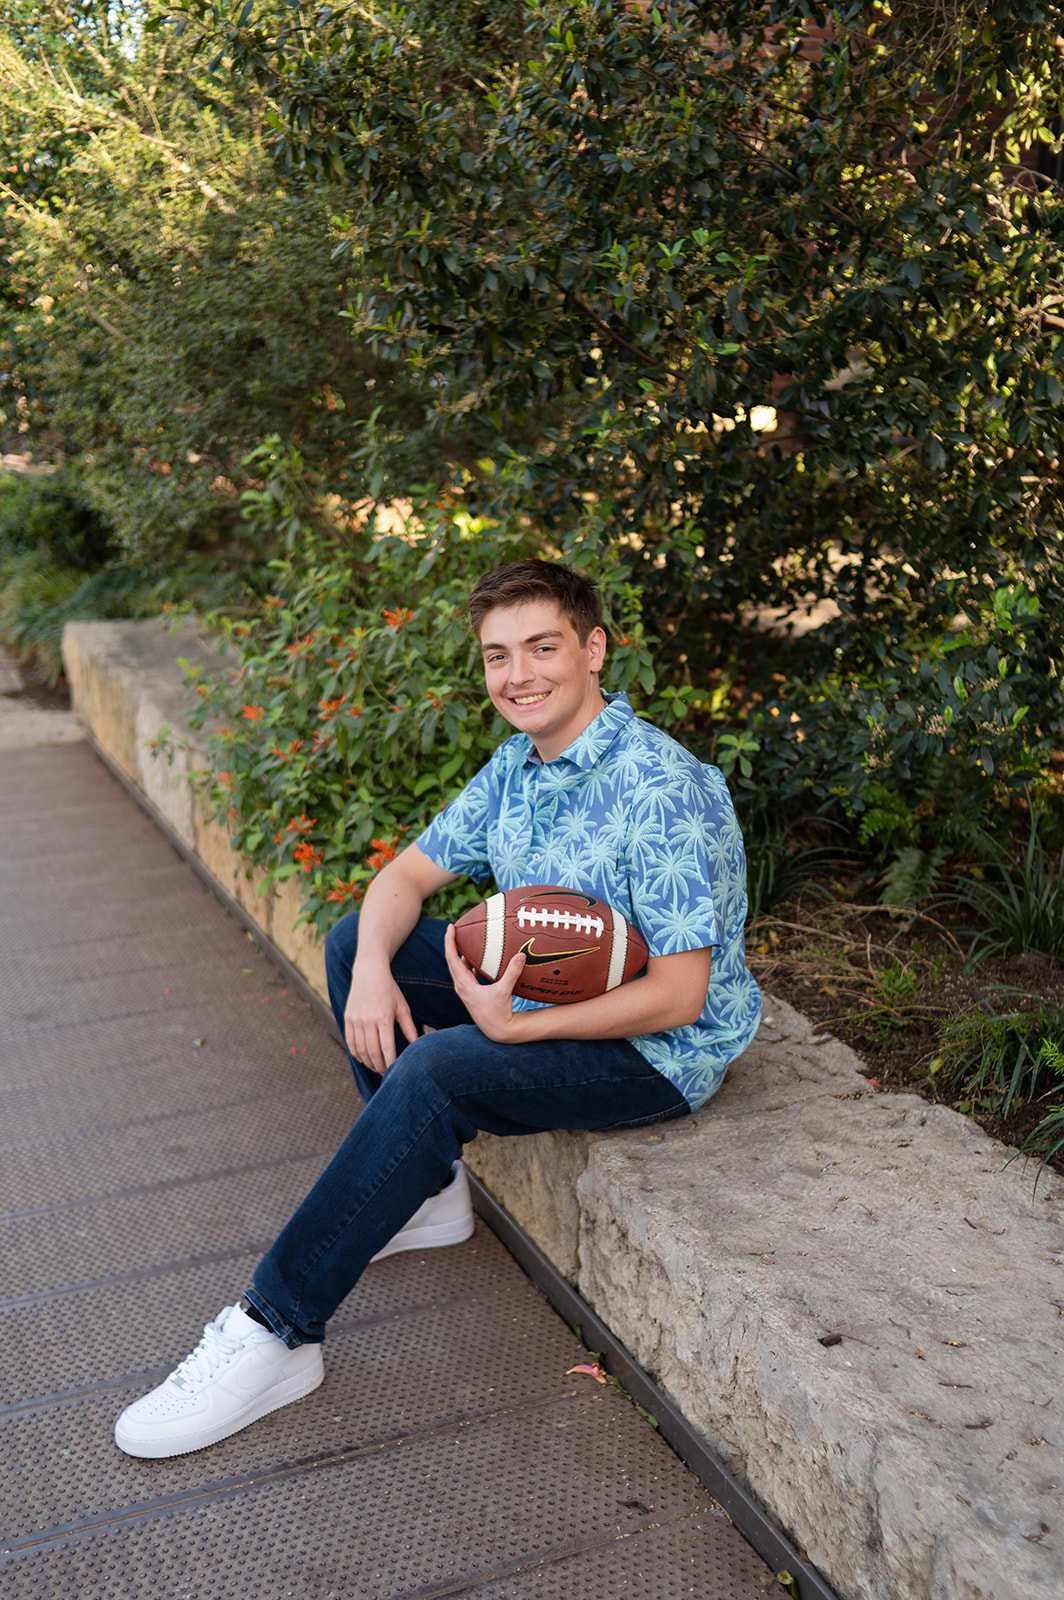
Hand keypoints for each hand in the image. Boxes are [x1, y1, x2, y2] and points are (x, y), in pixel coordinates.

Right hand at [343, 965, 417, 1074]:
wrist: (368, 973)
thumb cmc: (389, 990)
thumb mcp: (402, 1006)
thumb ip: (409, 1027)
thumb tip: (417, 1045)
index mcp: (384, 1018)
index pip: (387, 1048)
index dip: (390, 1062)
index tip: (394, 1071)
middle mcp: (367, 1020)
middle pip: (372, 1051)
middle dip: (379, 1065)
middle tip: (385, 1073)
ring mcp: (355, 1020)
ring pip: (360, 1049)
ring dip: (368, 1061)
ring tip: (375, 1067)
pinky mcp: (347, 1018)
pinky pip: (350, 1041)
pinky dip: (356, 1053)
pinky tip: (363, 1059)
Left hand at [444, 924, 527, 1042]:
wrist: (497, 1031)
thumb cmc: (499, 1013)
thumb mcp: (505, 991)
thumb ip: (512, 973)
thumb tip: (521, 955)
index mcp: (464, 984)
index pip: (451, 957)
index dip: (449, 941)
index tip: (450, 926)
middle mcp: (461, 986)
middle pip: (452, 960)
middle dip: (452, 943)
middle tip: (455, 928)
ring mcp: (465, 990)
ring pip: (459, 967)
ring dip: (460, 953)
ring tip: (465, 939)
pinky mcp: (472, 993)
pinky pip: (467, 973)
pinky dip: (469, 963)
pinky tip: (477, 958)